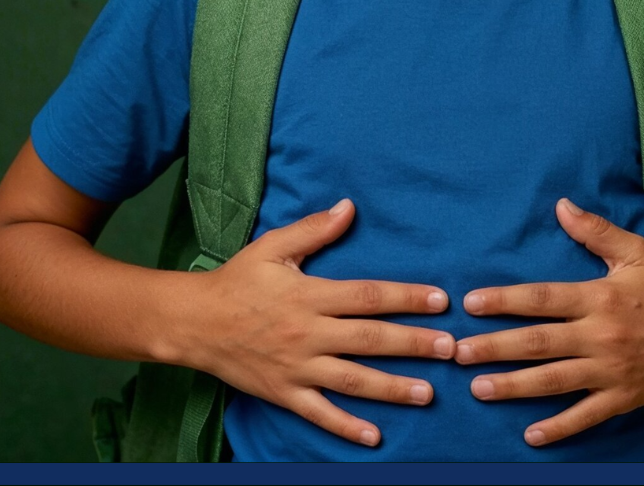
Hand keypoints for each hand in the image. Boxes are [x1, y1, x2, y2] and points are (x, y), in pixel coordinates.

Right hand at [179, 198, 454, 448]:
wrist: (193, 322)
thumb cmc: (236, 281)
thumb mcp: (272, 247)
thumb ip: (313, 230)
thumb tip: (350, 207)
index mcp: (309, 295)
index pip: (367, 295)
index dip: (405, 297)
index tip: (439, 300)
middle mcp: (308, 333)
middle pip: (369, 339)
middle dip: (413, 344)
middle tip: (450, 348)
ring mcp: (297, 367)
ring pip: (353, 380)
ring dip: (392, 388)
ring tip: (428, 393)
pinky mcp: (284, 392)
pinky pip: (319, 414)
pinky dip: (347, 426)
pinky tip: (375, 437)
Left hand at [455, 197, 643, 446]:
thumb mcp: (635, 252)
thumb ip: (595, 231)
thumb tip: (560, 205)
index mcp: (598, 297)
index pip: (541, 298)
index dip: (504, 301)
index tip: (470, 304)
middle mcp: (600, 335)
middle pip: (538, 342)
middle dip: (494, 348)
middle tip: (457, 353)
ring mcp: (611, 369)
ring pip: (554, 380)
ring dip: (514, 386)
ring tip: (478, 388)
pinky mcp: (624, 396)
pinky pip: (586, 415)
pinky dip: (559, 427)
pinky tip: (531, 434)